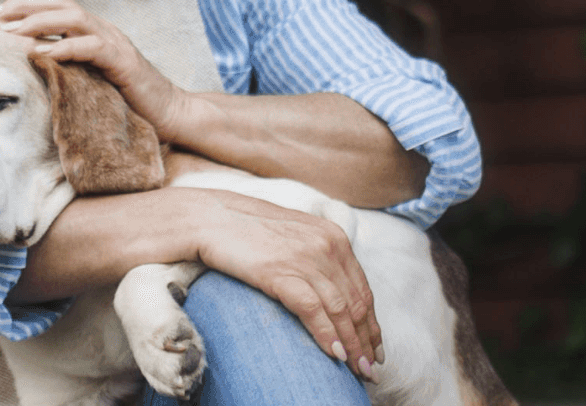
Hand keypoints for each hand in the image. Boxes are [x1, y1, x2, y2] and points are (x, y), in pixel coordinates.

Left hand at [0, 0, 206, 138]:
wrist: (169, 113)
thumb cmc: (126, 99)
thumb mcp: (87, 78)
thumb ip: (64, 65)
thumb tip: (25, 62)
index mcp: (91, 30)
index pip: (52, 5)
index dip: (19, 5)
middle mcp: (101, 29)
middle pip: (58, 2)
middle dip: (21, 6)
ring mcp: (114, 42)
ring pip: (74, 17)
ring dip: (39, 21)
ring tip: (10, 31)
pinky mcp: (124, 62)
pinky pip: (93, 46)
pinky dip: (66, 46)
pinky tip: (44, 52)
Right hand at [186, 189, 383, 378]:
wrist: (210, 217)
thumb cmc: (247, 230)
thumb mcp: (295, 237)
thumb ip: (317, 257)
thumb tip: (330, 290)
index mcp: (334, 237)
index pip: (363, 289)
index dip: (372, 324)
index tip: (375, 347)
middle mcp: (327, 246)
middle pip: (356, 303)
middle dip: (365, 341)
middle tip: (370, 369)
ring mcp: (306, 258)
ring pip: (340, 311)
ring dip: (351, 345)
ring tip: (357, 369)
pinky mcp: (282, 272)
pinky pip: (313, 310)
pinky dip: (327, 335)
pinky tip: (334, 354)